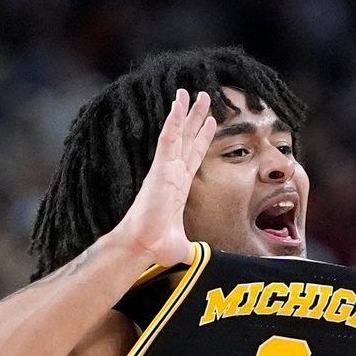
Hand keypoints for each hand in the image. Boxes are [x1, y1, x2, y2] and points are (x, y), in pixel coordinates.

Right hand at [113, 88, 215, 266]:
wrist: (144, 246)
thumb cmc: (158, 247)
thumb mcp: (185, 247)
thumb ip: (195, 249)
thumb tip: (203, 262)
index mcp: (177, 187)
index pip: (193, 156)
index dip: (202, 138)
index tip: (210, 122)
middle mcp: (172, 173)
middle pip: (187, 139)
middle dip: (197, 118)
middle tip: (206, 97)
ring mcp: (165, 169)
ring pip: (178, 134)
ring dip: (186, 112)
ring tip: (193, 92)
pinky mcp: (159, 169)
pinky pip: (167, 139)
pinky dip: (172, 121)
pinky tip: (178, 103)